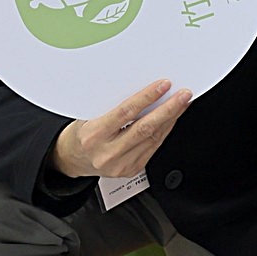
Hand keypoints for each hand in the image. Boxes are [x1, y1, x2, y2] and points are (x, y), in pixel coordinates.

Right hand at [49, 80, 192, 180]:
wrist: (73, 159)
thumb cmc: (83, 133)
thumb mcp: (90, 115)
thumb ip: (115, 105)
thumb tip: (145, 89)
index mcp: (94, 135)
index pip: (125, 113)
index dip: (147, 97)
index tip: (164, 85)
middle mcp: (107, 153)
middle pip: (145, 128)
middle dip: (168, 109)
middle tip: (184, 95)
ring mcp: (120, 164)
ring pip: (153, 138)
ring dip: (171, 119)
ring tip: (182, 103)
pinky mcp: (131, 170)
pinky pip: (153, 147)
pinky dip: (165, 131)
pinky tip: (171, 119)